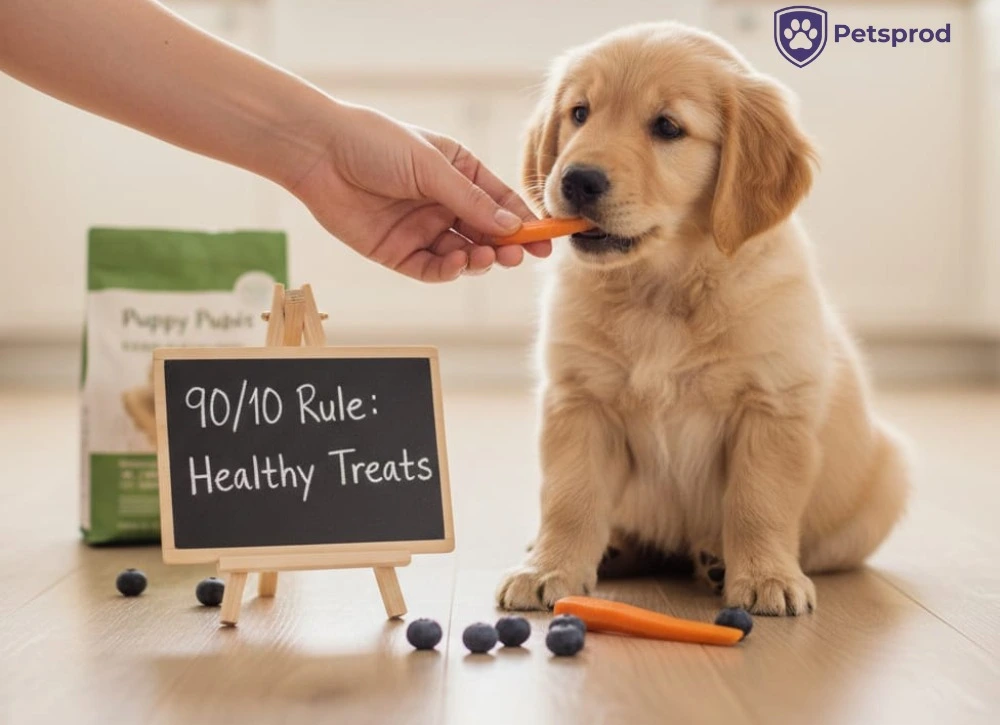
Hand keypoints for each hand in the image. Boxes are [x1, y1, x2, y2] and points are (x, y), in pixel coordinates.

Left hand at [289, 102, 551, 281]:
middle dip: (506, 246)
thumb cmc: (376, 143)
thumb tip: (513, 227)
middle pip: (486, 233)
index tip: (547, 240)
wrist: (319, 154)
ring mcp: (422, 229)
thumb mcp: (432, 167)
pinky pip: (432, 269)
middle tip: (518, 256)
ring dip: (479, 259)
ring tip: (486, 258)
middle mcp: (444, 203)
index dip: (525, 222)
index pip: (501, 202)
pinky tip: (456, 264)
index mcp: (459, 173)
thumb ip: (471, 201)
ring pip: (463, 254)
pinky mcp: (399, 252)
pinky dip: (448, 271)